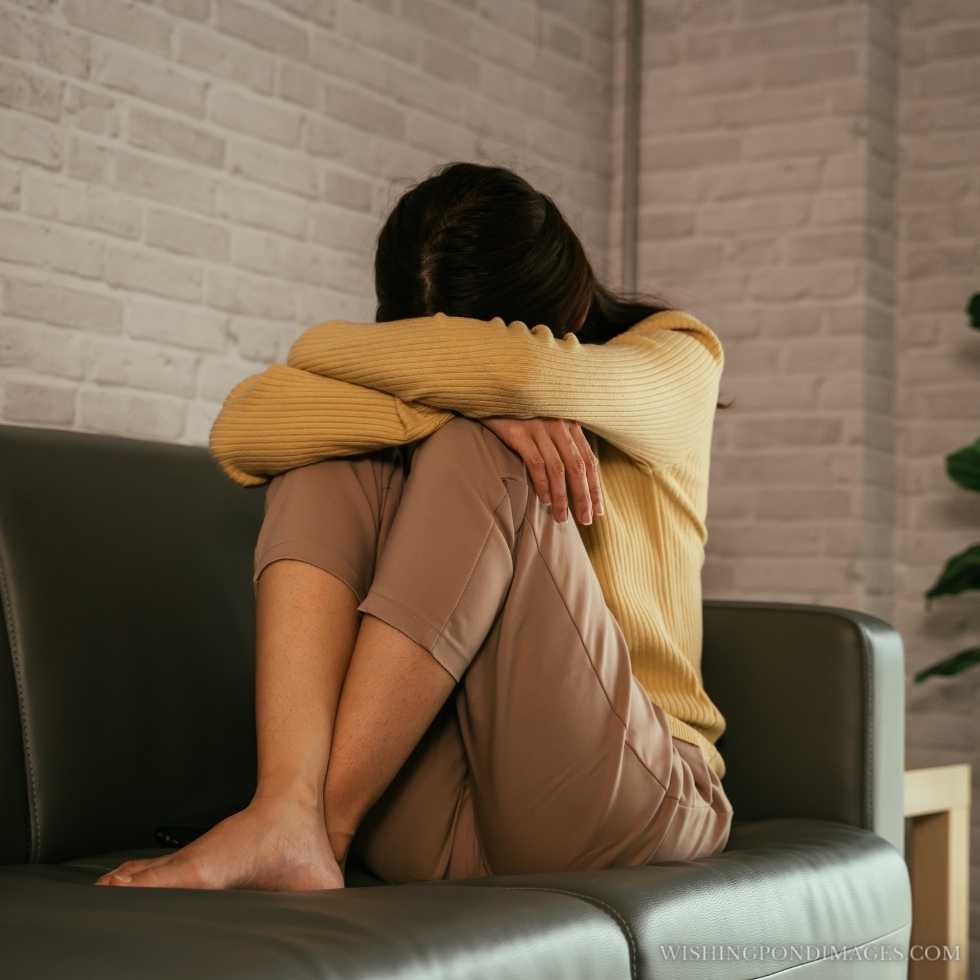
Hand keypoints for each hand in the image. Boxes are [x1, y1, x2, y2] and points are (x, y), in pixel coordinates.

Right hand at [478, 417, 604, 524]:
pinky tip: (545, 500)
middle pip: (577, 467)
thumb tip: (576, 477)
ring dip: (562, 497)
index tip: (598, 510)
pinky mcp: (519, 432)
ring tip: (561, 518)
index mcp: (570, 424)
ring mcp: (539, 427)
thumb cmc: (520, 414)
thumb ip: (562, 443)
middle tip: (585, 520)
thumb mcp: (547, 423)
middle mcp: (559, 425)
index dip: (595, 487)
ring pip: (558, 469)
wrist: (490, 392)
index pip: (589, 461)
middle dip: (583, 497)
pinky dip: (542, 484)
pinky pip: (536, 463)